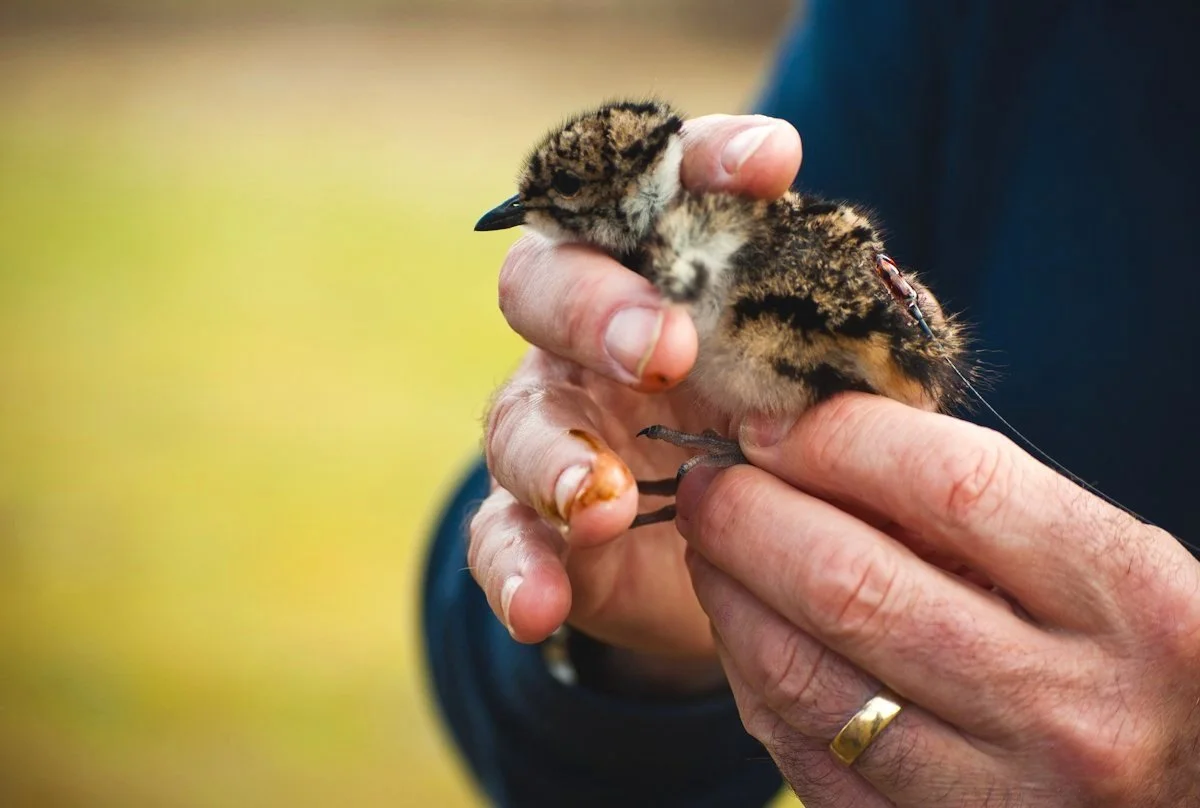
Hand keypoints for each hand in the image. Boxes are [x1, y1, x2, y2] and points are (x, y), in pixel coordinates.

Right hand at [468, 114, 802, 671]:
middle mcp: (586, 330)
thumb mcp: (824, 389)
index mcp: (663, 273)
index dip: (707, 161)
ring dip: (556, 455)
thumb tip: (897, 316)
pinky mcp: (529, 518)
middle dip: (598, 307)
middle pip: (550, 281)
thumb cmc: (780, 438)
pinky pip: (496, 535)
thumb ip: (845, 349)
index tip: (775, 166)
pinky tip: (540, 602)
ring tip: (606, 500)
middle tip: (662, 348)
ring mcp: (550, 423)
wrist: (735, 559)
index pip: (663, 189)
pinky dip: (515, 568)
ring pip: (518, 417)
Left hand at [676, 393, 1199, 805]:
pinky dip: (747, 676)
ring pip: (801, 675)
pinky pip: (797, 749)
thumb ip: (979, 505)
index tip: (774, 426)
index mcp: (1131, 602)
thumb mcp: (1100, 566)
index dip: (835, 439)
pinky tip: (743, 629)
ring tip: (712, 545)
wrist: (1186, 801)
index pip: (950, 485)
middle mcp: (1071, 709)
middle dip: (747, 514)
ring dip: (726, 592)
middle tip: (711, 482)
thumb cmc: (1131, 659)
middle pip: (850, 584)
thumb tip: (813, 444)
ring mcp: (998, 798)